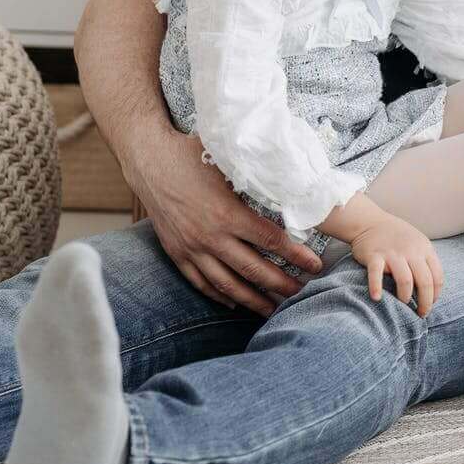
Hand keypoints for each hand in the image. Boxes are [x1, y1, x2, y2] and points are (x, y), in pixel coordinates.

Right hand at [128, 132, 321, 316]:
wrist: (148, 160)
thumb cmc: (191, 154)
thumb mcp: (228, 159)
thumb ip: (257, 173)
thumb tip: (291, 175)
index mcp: (228, 214)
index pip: (271, 241)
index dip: (296, 256)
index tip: (315, 265)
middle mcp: (210, 237)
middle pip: (254, 270)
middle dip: (281, 285)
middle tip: (302, 292)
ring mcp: (192, 249)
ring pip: (228, 285)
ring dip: (253, 300)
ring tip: (273, 309)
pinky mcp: (177, 253)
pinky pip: (201, 283)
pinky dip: (219, 295)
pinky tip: (235, 302)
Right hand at [347, 212, 441, 316]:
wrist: (370, 221)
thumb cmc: (396, 236)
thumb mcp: (417, 242)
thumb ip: (425, 261)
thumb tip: (432, 289)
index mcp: (424, 248)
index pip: (437, 276)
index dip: (435, 294)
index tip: (430, 304)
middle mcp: (411, 251)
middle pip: (424, 282)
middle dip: (425, 302)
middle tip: (421, 314)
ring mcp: (392, 253)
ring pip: (405, 280)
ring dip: (405, 297)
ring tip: (402, 304)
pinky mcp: (374, 256)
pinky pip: (376, 274)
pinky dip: (376, 287)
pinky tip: (377, 298)